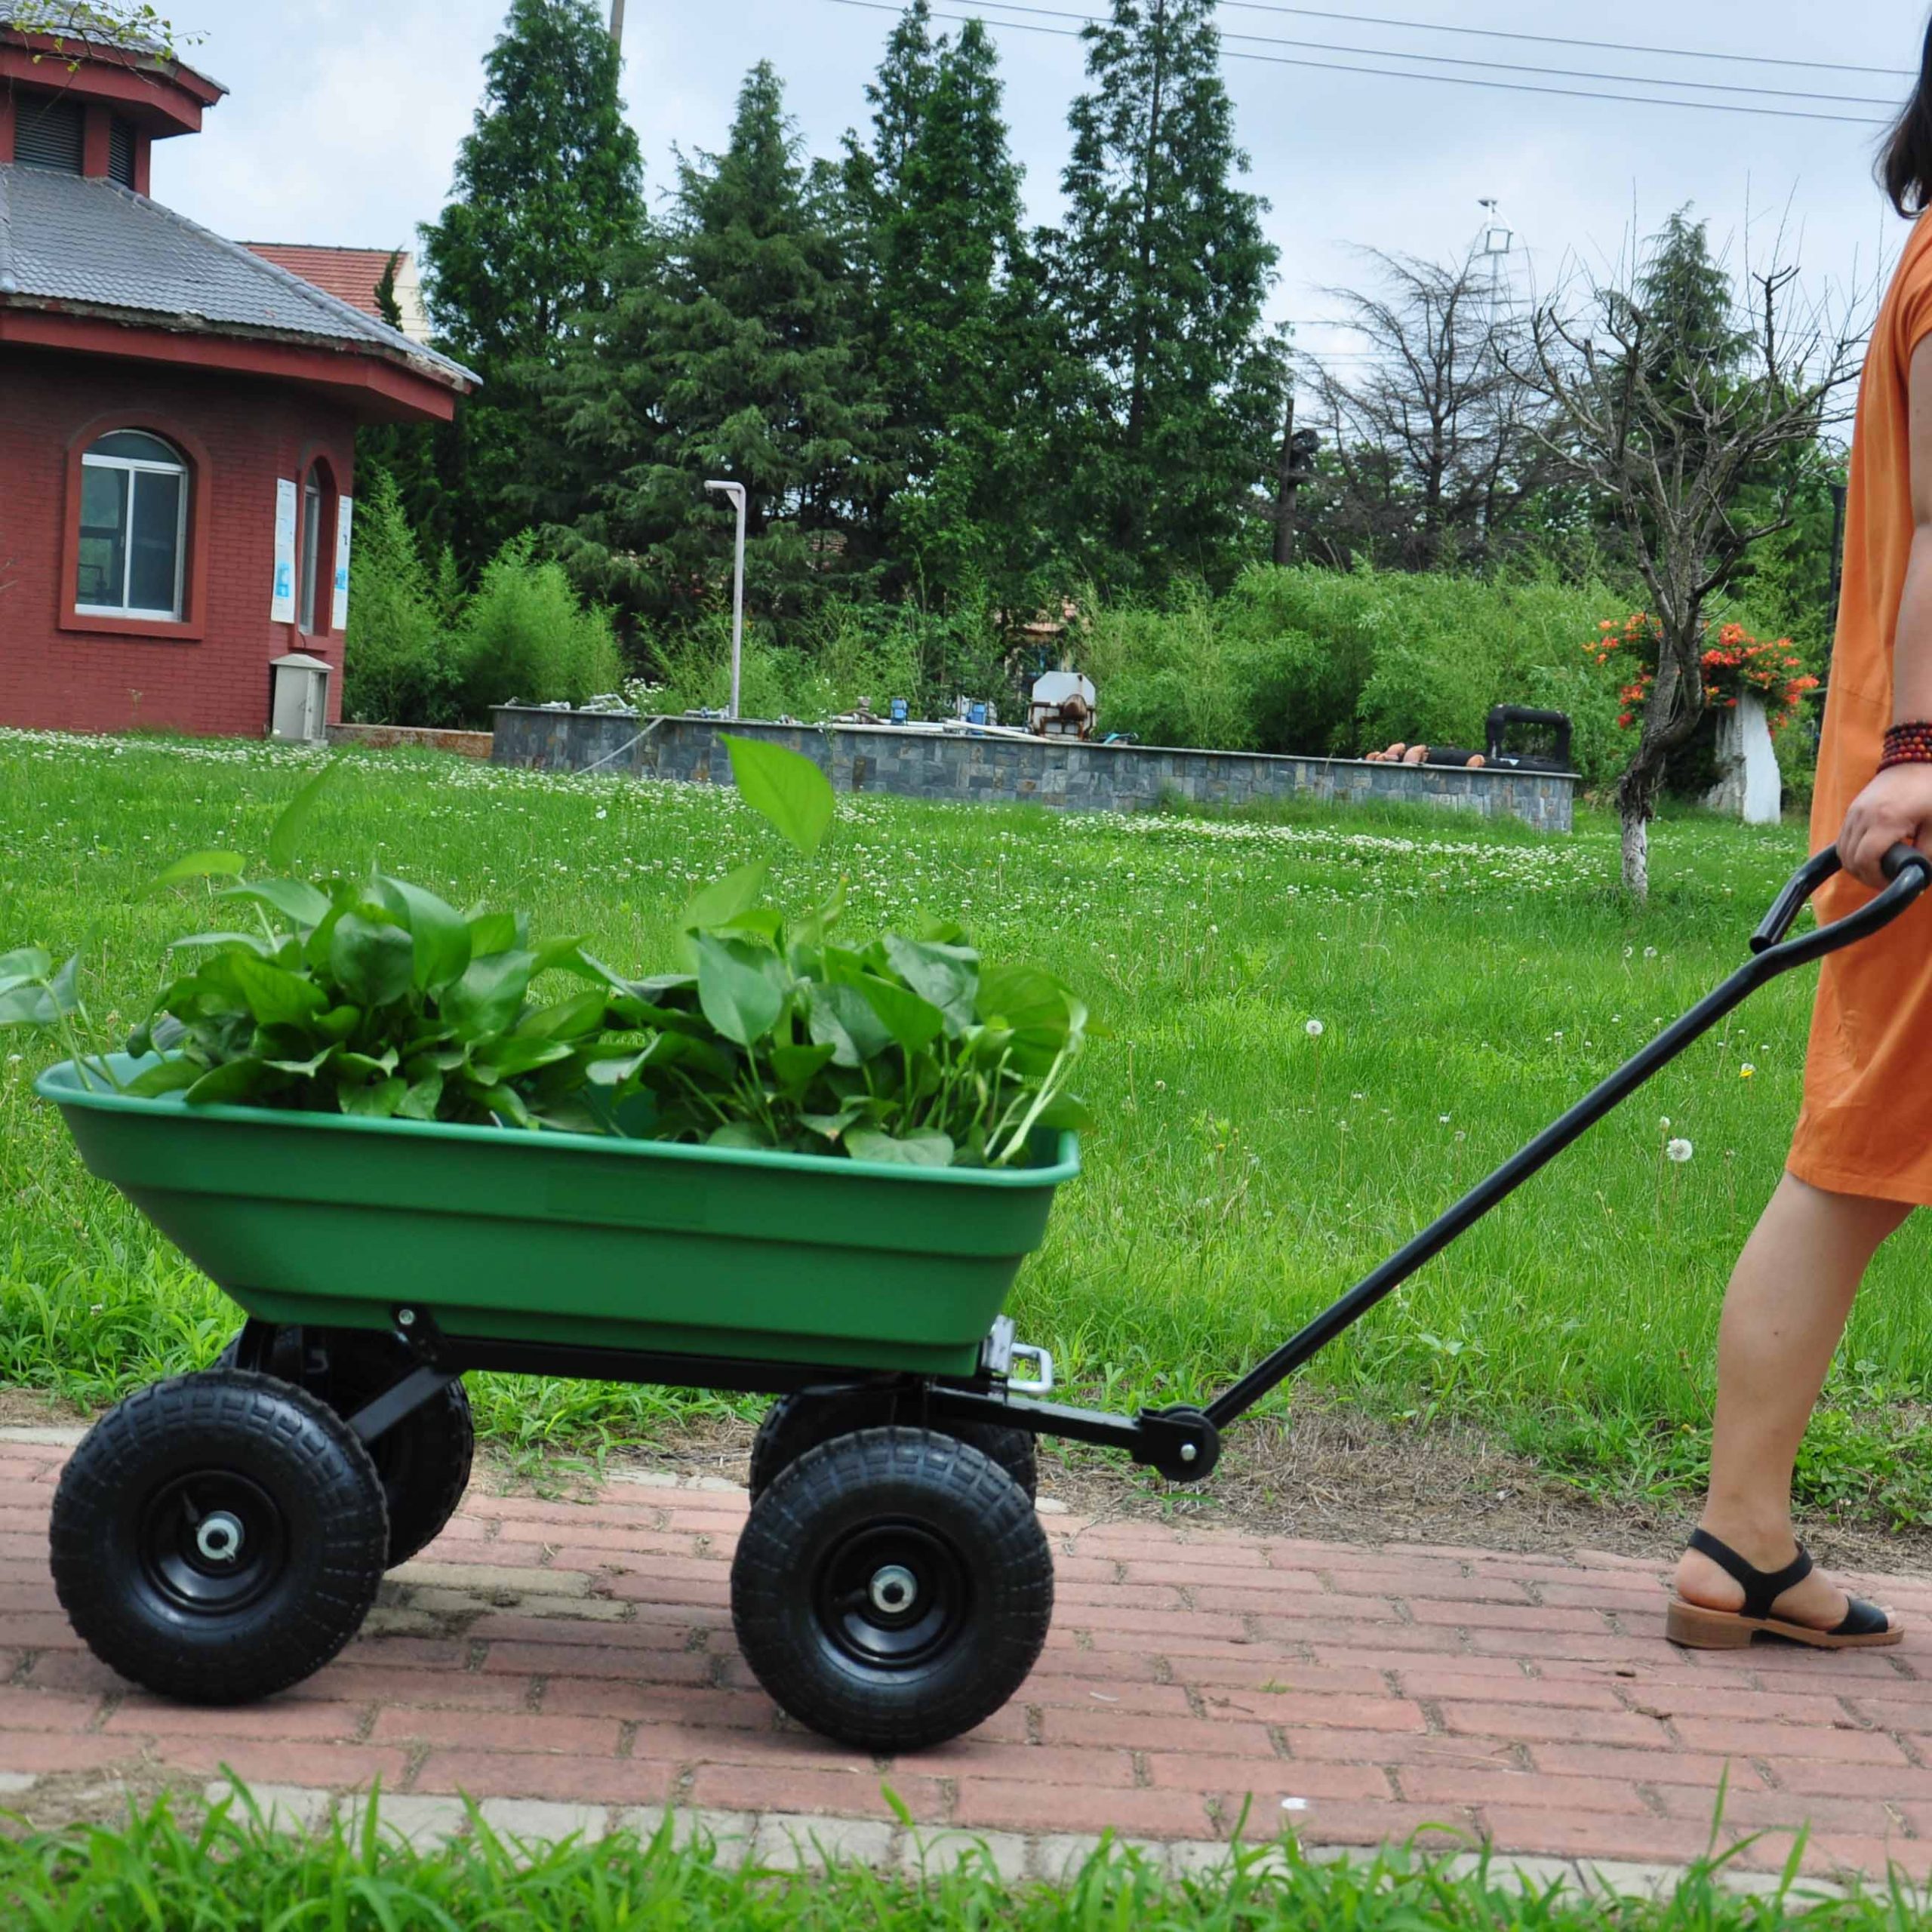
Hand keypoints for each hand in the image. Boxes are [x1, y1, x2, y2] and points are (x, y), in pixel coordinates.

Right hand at [1839, 763, 1931, 885]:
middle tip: (1884, 881)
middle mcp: (1863, 817)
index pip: (1865, 859)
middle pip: (1849, 859)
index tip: (1889, 884)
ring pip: (1841, 851)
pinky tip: (1868, 855)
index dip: (1874, 878)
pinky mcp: (1852, 810)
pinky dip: (1851, 853)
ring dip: (1855, 866)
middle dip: (1865, 876)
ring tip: (1875, 870)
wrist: (1914, 761)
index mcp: (1885, 821)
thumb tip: (1918, 875)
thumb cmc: (1928, 791)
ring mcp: (1854, 812)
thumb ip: (1927, 852)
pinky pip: (1842, 840)